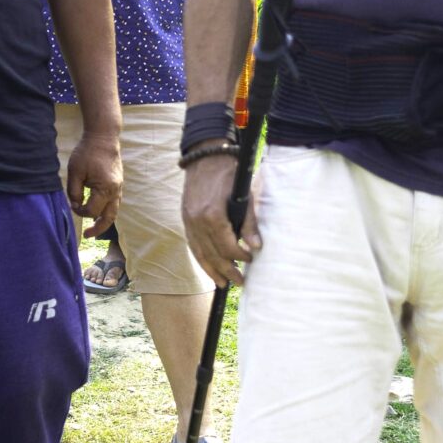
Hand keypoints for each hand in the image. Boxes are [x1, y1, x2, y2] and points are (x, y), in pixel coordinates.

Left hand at [62, 131, 121, 237]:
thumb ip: (74, 192)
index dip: (80, 211)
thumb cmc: (87, 153)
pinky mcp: (118, 183)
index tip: (72, 204)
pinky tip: (99, 211)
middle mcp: (115, 191)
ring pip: (114, 211)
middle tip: (87, 236)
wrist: (104, 137)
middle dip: (98, 229)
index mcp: (105, 189)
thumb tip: (75, 205)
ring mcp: (119, 187)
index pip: (92, 211)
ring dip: (104, 221)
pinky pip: (114, 202)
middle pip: (109, 218)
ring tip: (93, 227)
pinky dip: (107, 210)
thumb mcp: (75, 172)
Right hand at [181, 153, 260, 286]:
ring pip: (200, 253)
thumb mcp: (245, 197)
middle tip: (240, 282)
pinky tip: (209, 267)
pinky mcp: (185, 219)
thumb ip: (250, 223)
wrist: (205, 158)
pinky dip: (201, 258)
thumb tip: (256, 247)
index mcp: (213, 215)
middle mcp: (197, 221)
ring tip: (223, 283)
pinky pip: (192, 245)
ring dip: (212, 270)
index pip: (227, 247)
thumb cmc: (229, 175)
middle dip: (227, 271)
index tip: (251, 259)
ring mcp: (188, 221)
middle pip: (213, 254)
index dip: (240, 256)